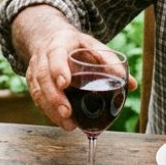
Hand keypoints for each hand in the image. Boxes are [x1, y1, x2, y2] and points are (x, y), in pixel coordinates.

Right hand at [11, 7, 135, 130]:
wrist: (51, 39)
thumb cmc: (76, 45)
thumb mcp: (94, 46)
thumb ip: (110, 63)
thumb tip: (133, 85)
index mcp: (59, 44)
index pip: (55, 55)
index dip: (58, 69)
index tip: (65, 83)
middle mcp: (42, 58)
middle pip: (43, 77)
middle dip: (54, 97)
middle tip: (67, 113)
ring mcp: (34, 71)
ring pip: (37, 91)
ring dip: (51, 110)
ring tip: (68, 125)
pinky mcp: (33, 84)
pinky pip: (37, 99)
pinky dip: (48, 112)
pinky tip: (62, 122)